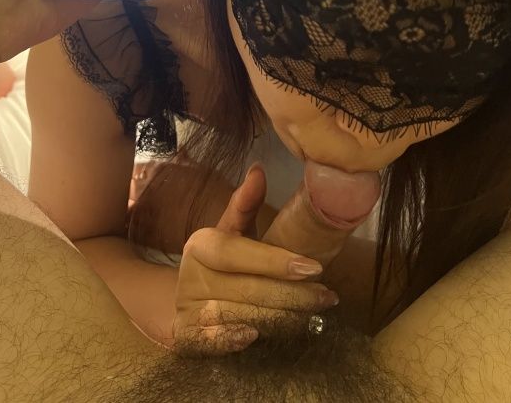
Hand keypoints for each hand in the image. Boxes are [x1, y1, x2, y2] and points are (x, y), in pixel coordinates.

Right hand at [171, 162, 346, 356]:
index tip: (314, 268)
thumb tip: (259, 169)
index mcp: (202, 244)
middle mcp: (192, 276)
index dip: (275, 261)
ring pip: (238, 315)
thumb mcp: (229, 231)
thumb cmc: (219, 263)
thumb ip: (245, 205)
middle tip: (327, 297)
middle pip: (246, 289)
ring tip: (312, 317)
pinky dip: (231, 339)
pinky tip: (258, 336)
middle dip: (292, 295)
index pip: (239, 252)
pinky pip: (212, 340)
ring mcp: (188, 308)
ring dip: (278, 319)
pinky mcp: (186, 337)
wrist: (183, 300)